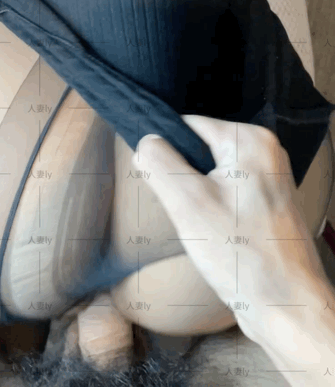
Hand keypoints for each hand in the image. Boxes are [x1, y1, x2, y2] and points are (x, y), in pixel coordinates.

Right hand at [132, 115, 328, 339]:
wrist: (284, 304)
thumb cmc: (241, 255)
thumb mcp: (187, 202)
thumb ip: (159, 162)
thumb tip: (145, 142)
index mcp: (249, 140)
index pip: (187, 124)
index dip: (165, 151)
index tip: (162, 182)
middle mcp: (264, 151)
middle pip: (197, 147)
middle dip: (181, 176)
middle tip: (186, 209)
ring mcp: (268, 175)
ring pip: (208, 170)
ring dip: (194, 193)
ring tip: (202, 222)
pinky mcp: (265, 199)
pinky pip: (223, 188)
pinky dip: (210, 204)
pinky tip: (214, 229)